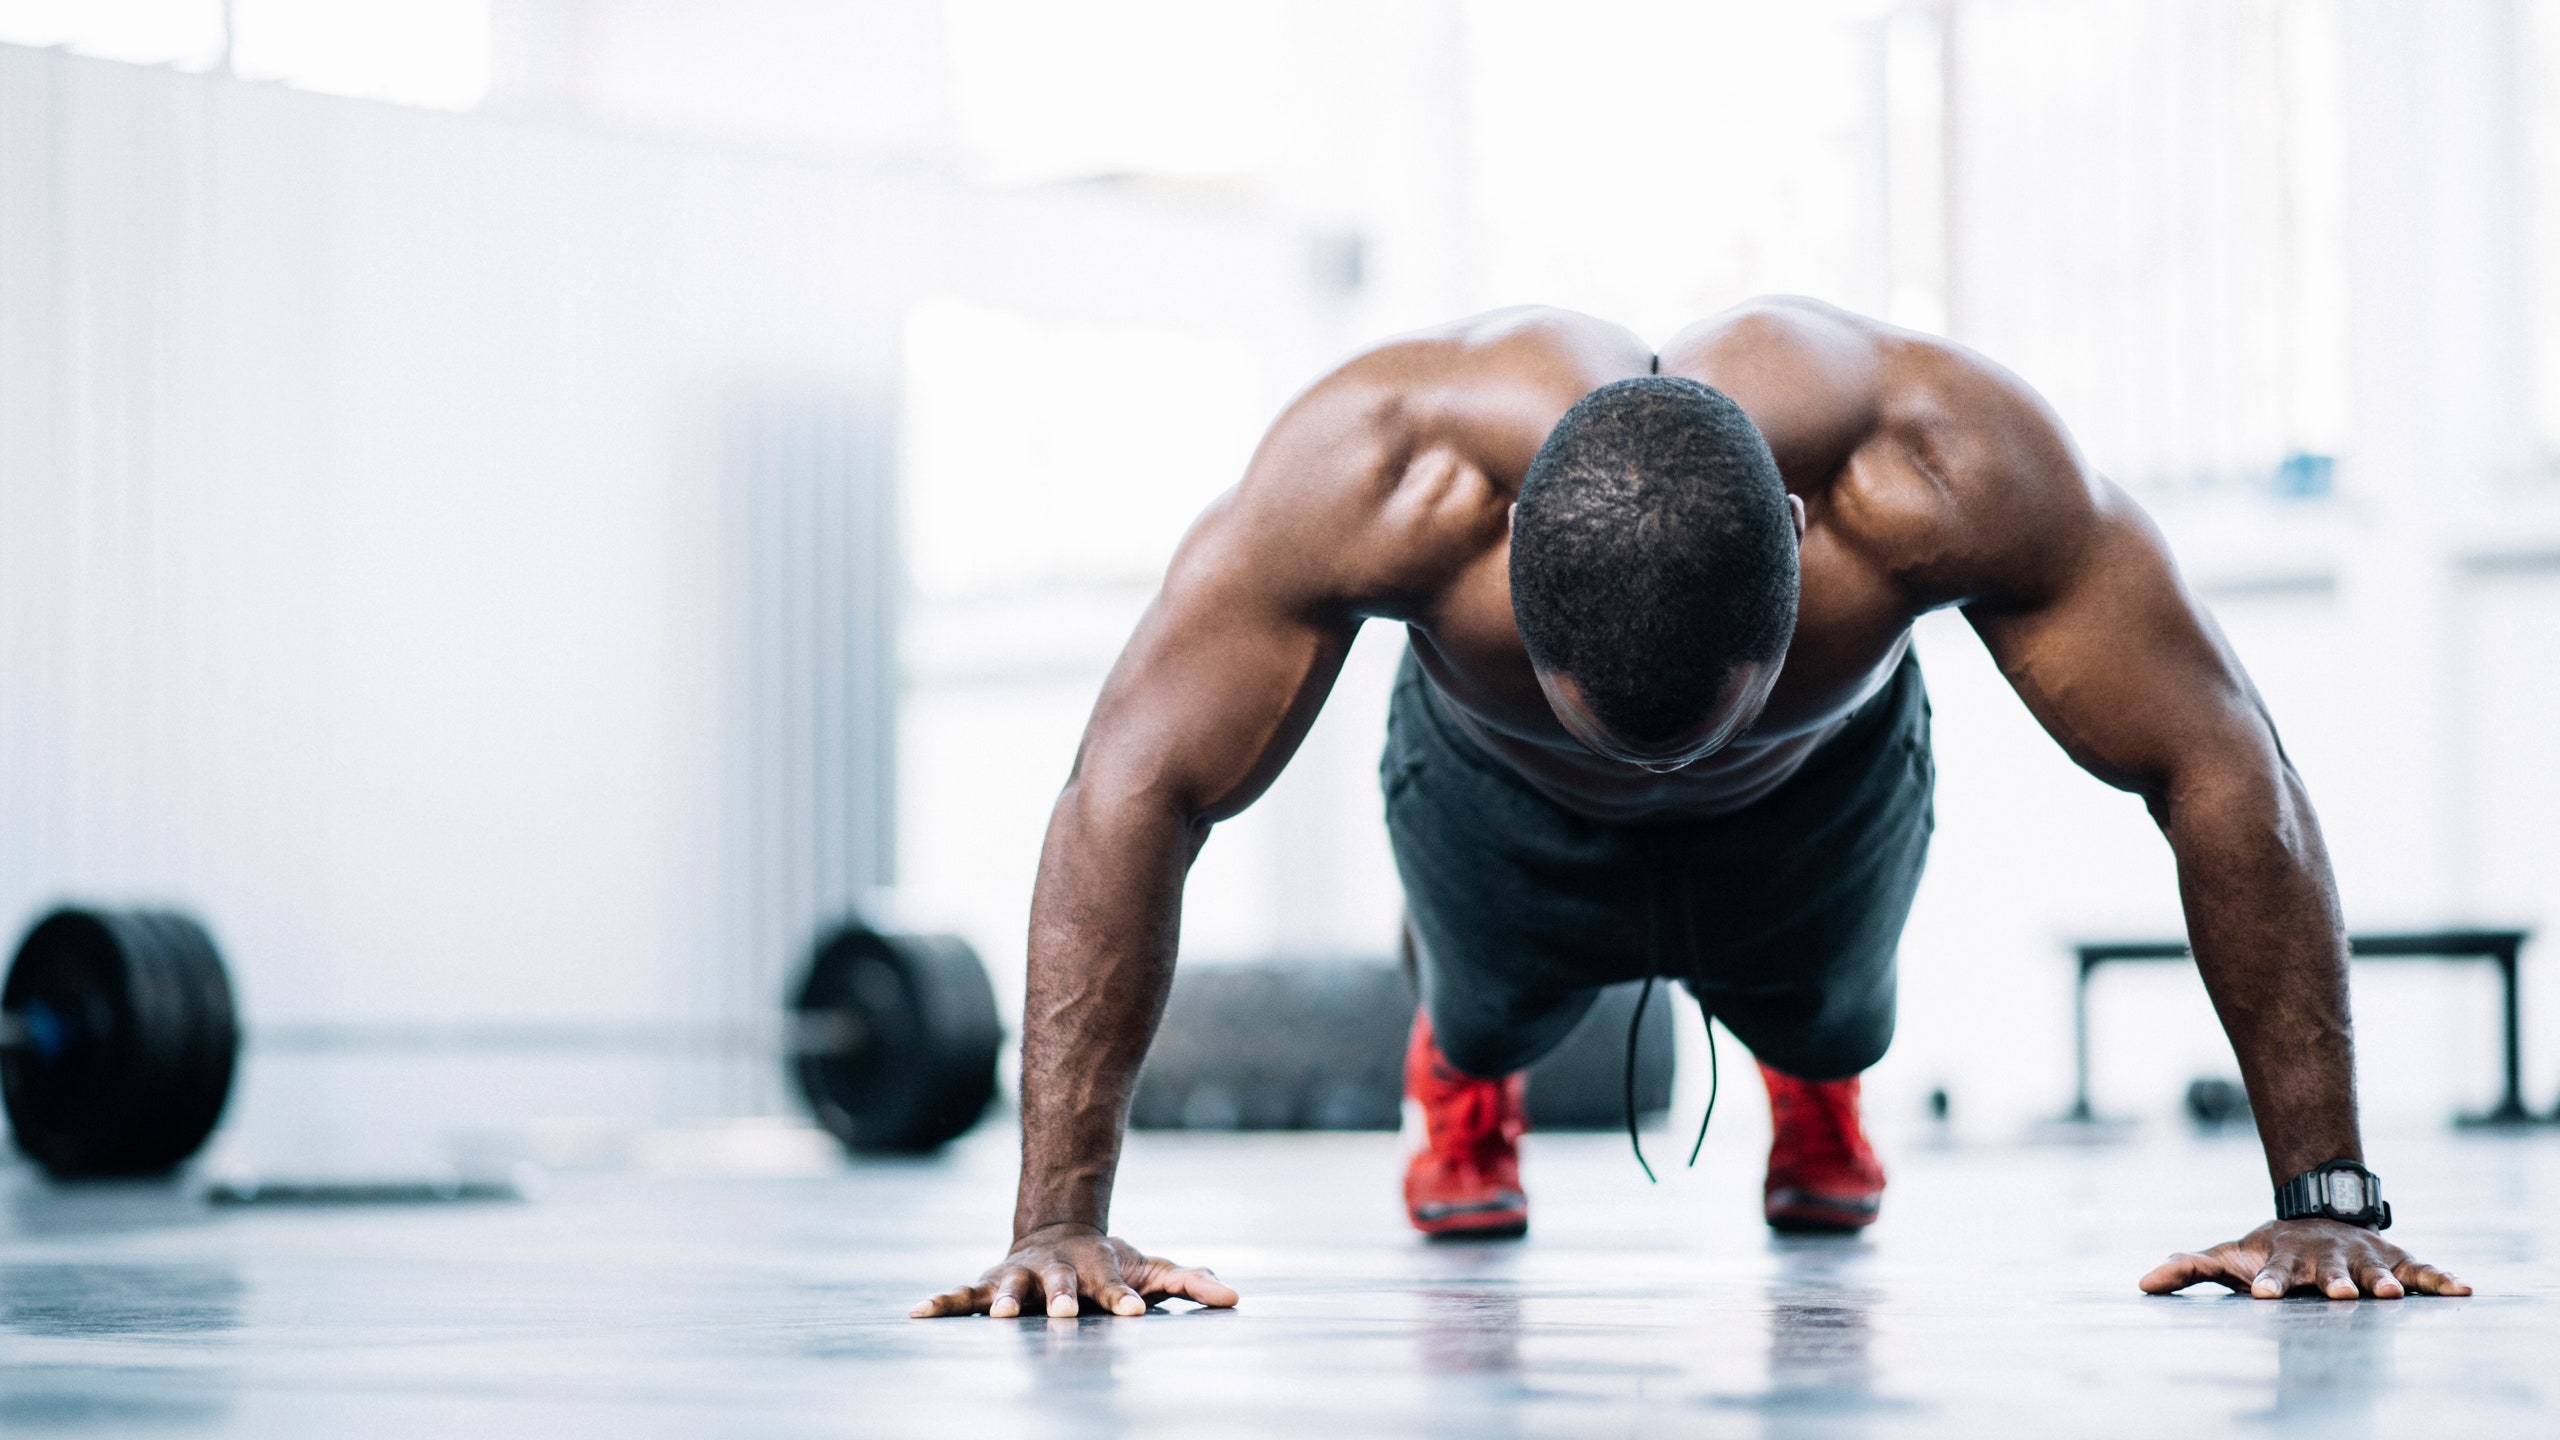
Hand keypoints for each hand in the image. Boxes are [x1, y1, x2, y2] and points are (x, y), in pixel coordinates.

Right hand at [910, 1223, 1240, 1317]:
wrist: (1059, 1232)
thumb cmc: (1110, 1262)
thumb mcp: (1153, 1270)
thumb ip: (1190, 1283)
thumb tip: (1235, 1297)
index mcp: (1096, 1268)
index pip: (1115, 1286)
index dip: (1125, 1298)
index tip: (1136, 1314)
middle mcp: (1056, 1272)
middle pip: (1060, 1284)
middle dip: (1062, 1298)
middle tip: (1066, 1314)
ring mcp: (1020, 1277)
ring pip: (1010, 1286)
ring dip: (1004, 1300)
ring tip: (1001, 1316)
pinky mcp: (989, 1285)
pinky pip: (962, 1296)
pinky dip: (941, 1302)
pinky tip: (917, 1313)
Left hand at [2139, 1219, 2470, 1298]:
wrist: (2317, 1215)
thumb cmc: (2268, 1249)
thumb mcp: (2228, 1256)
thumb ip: (2188, 1270)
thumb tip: (2142, 1284)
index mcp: (2283, 1260)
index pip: (2271, 1273)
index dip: (2265, 1283)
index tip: (2260, 1295)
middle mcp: (2324, 1258)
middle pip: (2327, 1272)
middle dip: (2331, 1283)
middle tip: (2336, 1295)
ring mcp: (2362, 1258)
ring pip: (2374, 1271)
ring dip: (2382, 1282)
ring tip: (2392, 1296)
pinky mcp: (2396, 1261)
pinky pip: (2423, 1271)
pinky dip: (2441, 1280)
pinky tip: (2464, 1290)